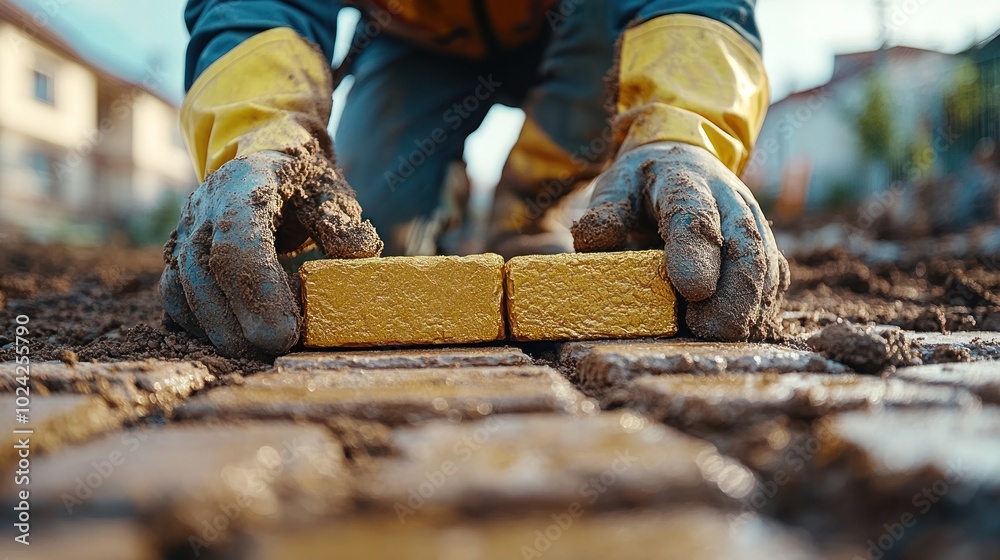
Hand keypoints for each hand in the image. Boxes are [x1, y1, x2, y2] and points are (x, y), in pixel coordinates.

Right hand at [160, 148, 381, 356]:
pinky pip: (175, 295)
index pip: (237, 243)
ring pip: (181, 287)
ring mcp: (186, 229)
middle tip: (274, 351)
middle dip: (235, 323)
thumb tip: (361, 254)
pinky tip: (233, 338)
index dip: (258, 293)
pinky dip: (199, 324)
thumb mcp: (331, 190)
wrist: (268, 153)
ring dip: (215, 329)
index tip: (285, 334)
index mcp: (243, 184)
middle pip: (202, 272)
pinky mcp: (179, 252)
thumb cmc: (304, 179)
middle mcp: (204, 207)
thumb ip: (342, 222)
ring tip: (256, 352)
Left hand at [571, 141, 787, 340]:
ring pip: (766, 265)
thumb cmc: (642, 186)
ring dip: (751, 307)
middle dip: (734, 293)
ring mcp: (752, 223)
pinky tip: (744, 333)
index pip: (695, 214)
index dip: (696, 252)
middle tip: (711, 330)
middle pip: (745, 246)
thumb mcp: (615, 187)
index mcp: (686, 182)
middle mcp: (729, 201)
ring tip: (724, 339)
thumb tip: (597, 241)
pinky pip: (775, 280)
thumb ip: (605, 213)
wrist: (684, 162)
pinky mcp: (764, 247)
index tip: (693, 290)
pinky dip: (762, 310)